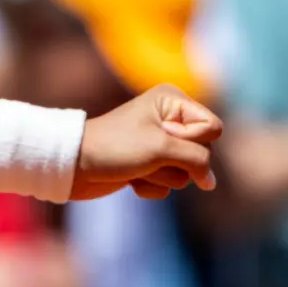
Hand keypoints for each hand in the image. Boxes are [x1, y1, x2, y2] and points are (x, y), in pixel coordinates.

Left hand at [73, 85, 221, 200]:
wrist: (74, 166)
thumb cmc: (115, 147)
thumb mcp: (162, 149)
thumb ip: (198, 161)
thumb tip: (211, 183)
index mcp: (173, 100)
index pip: (213, 128)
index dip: (194, 141)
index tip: (165, 138)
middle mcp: (169, 118)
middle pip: (203, 152)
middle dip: (176, 162)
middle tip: (147, 156)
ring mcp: (160, 144)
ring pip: (187, 173)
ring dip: (160, 176)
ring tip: (135, 167)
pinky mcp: (150, 165)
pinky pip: (170, 184)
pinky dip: (150, 186)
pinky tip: (130, 179)